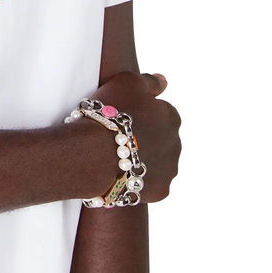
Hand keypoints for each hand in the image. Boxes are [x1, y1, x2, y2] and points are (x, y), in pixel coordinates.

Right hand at [84, 71, 181, 202]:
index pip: (160, 113)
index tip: (120, 116)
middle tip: (115, 136)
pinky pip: (148, 184)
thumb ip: (150, 81)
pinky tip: (118, 175)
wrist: (94, 151)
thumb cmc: (110, 112)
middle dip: (143, 138)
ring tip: (114, 158)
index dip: (138, 114)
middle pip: (159, 139)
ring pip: (155, 163)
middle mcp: (177, 144)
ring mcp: (170, 170)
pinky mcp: (160, 191)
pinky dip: (136, 180)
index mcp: (172, 117)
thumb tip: (164, 81)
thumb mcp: (127, 81)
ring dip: (141, 160)